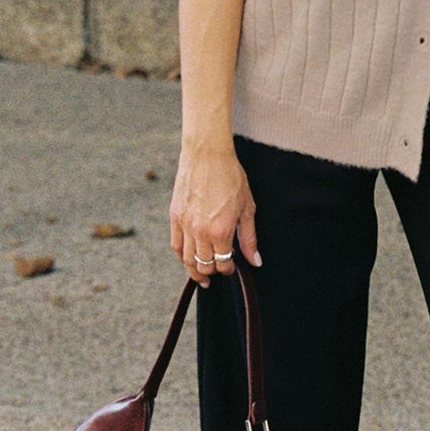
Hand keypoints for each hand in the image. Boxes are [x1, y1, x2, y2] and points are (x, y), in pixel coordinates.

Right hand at [169, 144, 260, 287]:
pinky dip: (181, 255)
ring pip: (186, 259)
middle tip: (217, 274)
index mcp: (221, 232)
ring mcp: (185, 225)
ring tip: (201, 276)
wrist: (207, 154)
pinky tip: (187, 258)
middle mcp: (200, 232)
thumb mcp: (247, 208)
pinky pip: (175, 244)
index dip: (228, 269)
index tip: (231, 267)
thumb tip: (255, 261)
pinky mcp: (174, 216)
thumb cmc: (231, 177)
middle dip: (212, 273)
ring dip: (194, 270)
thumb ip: (249, 238)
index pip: (222, 263)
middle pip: (203, 265)